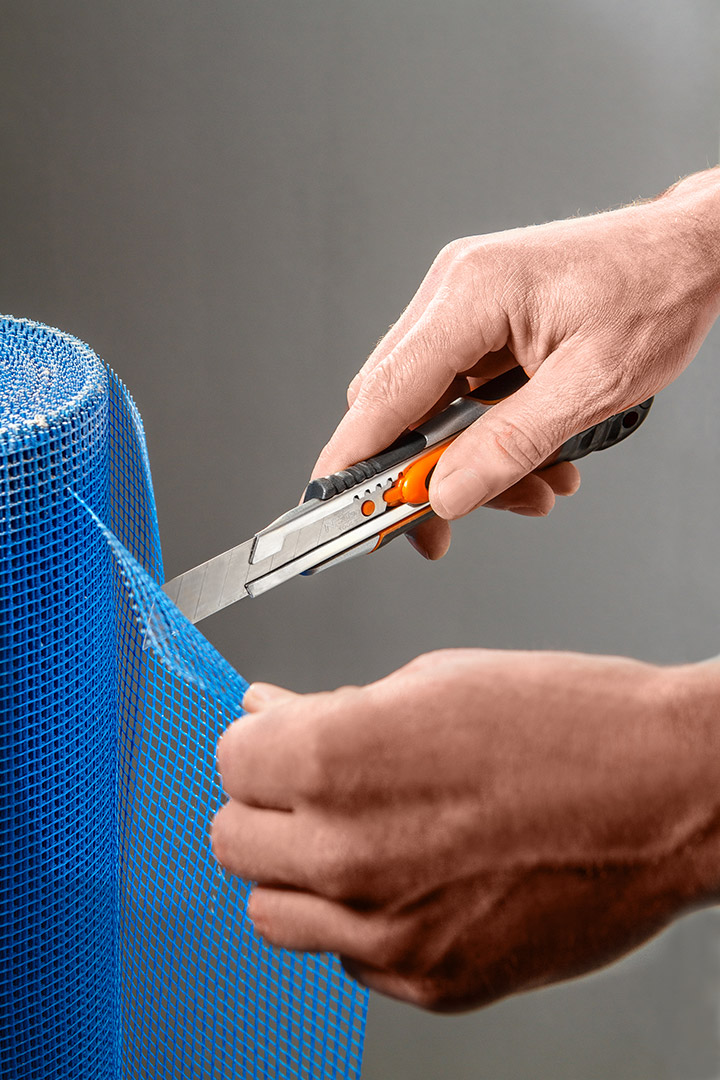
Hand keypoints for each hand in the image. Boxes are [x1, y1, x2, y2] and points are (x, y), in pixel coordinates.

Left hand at [212, 651, 719, 1011]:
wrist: (670, 795)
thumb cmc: (571, 726)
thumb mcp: (433, 683)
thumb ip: (330, 711)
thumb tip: (269, 714)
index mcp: (337, 761)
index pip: (228, 762)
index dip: (255, 741)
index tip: (277, 737)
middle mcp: (349, 855)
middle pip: (233, 840)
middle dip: (265, 804)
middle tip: (312, 784)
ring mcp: (388, 932)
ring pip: (273, 913)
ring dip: (297, 870)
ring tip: (358, 833)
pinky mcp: (432, 982)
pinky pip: (346, 958)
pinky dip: (358, 922)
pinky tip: (411, 878)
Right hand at [312, 169, 719, 558]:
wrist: (693, 251)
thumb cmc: (655, 295)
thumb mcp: (591, 386)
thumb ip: (511, 445)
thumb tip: (447, 494)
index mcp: (473, 293)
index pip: (387, 391)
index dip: (354, 458)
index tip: (334, 508)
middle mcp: (455, 290)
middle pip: (397, 403)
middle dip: (422, 472)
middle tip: (448, 524)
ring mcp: (465, 302)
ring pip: (429, 405)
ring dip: (467, 459)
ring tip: (532, 489)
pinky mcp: (482, 318)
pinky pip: (460, 391)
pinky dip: (486, 434)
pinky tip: (534, 458)